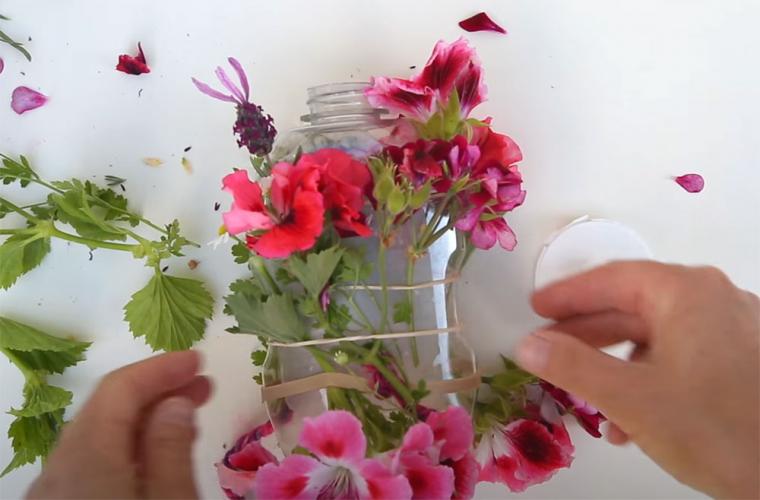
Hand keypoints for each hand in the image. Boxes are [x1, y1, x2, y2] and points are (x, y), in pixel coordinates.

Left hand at [27, 350, 211, 498]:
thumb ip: (171, 450)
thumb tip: (175, 401)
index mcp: (88, 458)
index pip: (118, 390)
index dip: (160, 368)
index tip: (198, 360)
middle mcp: (59, 469)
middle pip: (105, 411)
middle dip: (156, 391)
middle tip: (201, 386)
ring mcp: (53, 492)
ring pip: (96, 439)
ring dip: (143, 420)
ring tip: (188, 418)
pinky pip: (89, 465)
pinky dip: (125, 448)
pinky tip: (156, 457)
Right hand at [516, 262, 758, 498]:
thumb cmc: (714, 429)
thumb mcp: (631, 398)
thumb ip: (572, 367)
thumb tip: (527, 345)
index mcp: (687, 292)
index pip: (613, 278)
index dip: (568, 294)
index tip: (535, 308)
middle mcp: (714, 299)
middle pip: (634, 306)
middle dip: (587, 334)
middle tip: (547, 348)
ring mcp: (735, 329)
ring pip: (656, 336)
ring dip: (615, 365)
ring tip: (585, 398)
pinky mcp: (744, 360)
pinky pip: (682, 356)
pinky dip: (648, 378)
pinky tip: (630, 421)